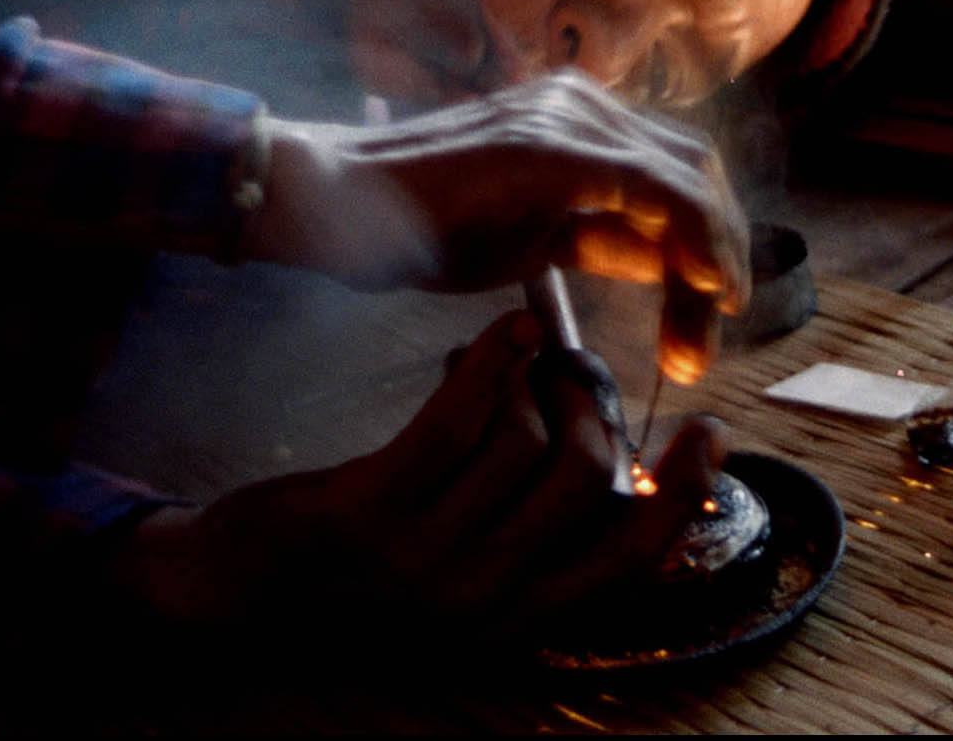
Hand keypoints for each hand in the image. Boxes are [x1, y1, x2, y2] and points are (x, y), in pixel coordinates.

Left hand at [113, 312, 727, 641]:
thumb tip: (631, 472)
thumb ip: (542, 536)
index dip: (682, 492)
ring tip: (519, 361)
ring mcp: (422, 561)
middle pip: (586, 478)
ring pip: (525, 438)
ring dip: (534, 379)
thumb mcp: (468, 577)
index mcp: (518, 619)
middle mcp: (480, 602)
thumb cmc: (370, 570)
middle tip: (574, 372)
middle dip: (593, 406)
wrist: (241, 593)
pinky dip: (496, 358)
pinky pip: (462, 415)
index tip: (710, 430)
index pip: (632, 558)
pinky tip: (503, 333)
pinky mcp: (369, 511)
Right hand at [242, 69, 747, 381]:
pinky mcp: (553, 150)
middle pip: (696, 173)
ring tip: (699, 340)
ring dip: (713, 263)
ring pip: (689, 181)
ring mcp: (570, 119)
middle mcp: (585, 106)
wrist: (336, 206)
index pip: (678, 172)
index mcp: (582, 120)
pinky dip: (698, 237)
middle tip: (710, 335)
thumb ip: (603, 238)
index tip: (717, 307)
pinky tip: (706, 288)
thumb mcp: (535, 238)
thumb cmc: (423, 226)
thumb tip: (666, 262)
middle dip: (720, 257)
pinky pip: (658, 188)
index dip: (713, 239)